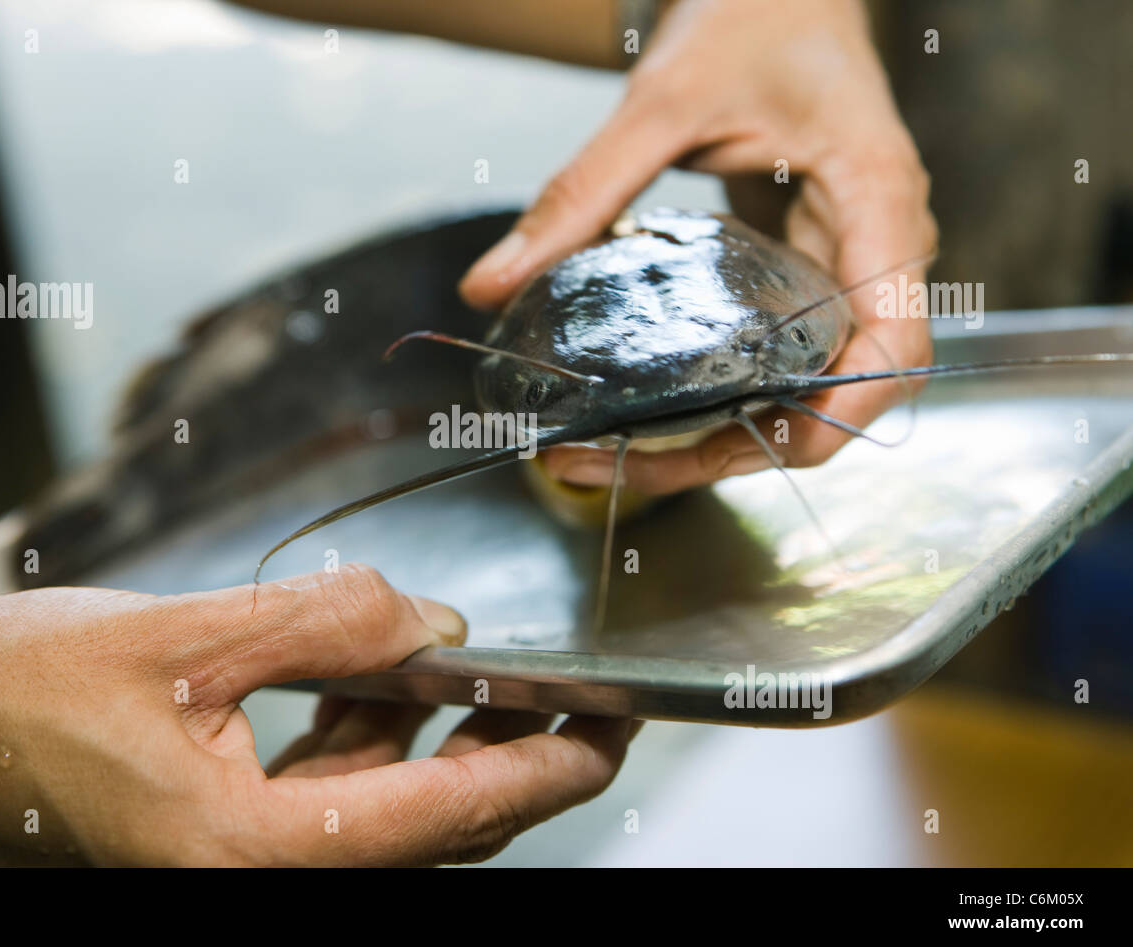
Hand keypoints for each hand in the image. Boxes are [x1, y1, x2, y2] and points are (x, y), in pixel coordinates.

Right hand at [0, 565, 633, 864]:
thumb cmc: (2, 699)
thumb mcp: (180, 638)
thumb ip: (324, 625)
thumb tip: (434, 622)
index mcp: (245, 854)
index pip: (441, 817)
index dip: (540, 772)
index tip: (609, 730)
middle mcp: (251, 880)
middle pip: (428, 826)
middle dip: (512, 757)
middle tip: (580, 698)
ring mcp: (234, 866)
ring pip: (383, 811)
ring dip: (439, 742)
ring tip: (491, 672)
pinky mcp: (216, 837)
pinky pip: (327, 796)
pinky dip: (370, 738)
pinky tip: (388, 676)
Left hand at [460, 0, 937, 494]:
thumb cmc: (755, 16)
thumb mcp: (662, 101)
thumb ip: (582, 192)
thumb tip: (490, 285)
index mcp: (876, 207)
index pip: (895, 348)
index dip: (837, 415)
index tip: (750, 444)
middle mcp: (871, 253)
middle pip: (835, 394)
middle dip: (737, 446)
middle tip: (618, 463)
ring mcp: (839, 267)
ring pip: (803, 388)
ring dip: (718, 434)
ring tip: (612, 452)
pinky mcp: (802, 271)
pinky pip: (776, 355)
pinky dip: (716, 393)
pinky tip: (643, 407)